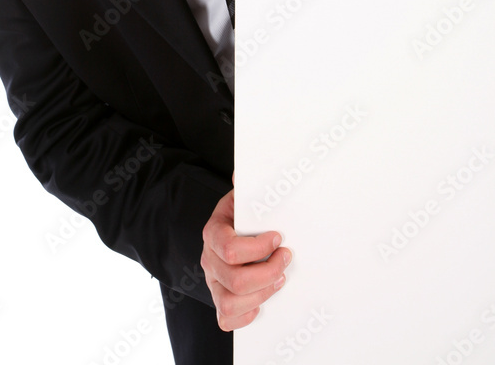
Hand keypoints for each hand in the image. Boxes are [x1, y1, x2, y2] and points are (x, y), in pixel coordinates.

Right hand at [201, 186, 291, 330]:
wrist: (229, 230)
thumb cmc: (240, 215)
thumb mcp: (242, 197)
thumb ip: (245, 186)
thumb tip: (241, 174)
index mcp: (212, 233)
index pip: (230, 249)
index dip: (258, 248)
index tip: (278, 238)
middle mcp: (208, 260)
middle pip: (235, 280)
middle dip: (268, 271)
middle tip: (285, 258)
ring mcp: (213, 283)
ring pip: (230, 302)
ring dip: (261, 293)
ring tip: (279, 278)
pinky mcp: (220, 300)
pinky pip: (225, 319)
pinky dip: (246, 315)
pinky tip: (261, 299)